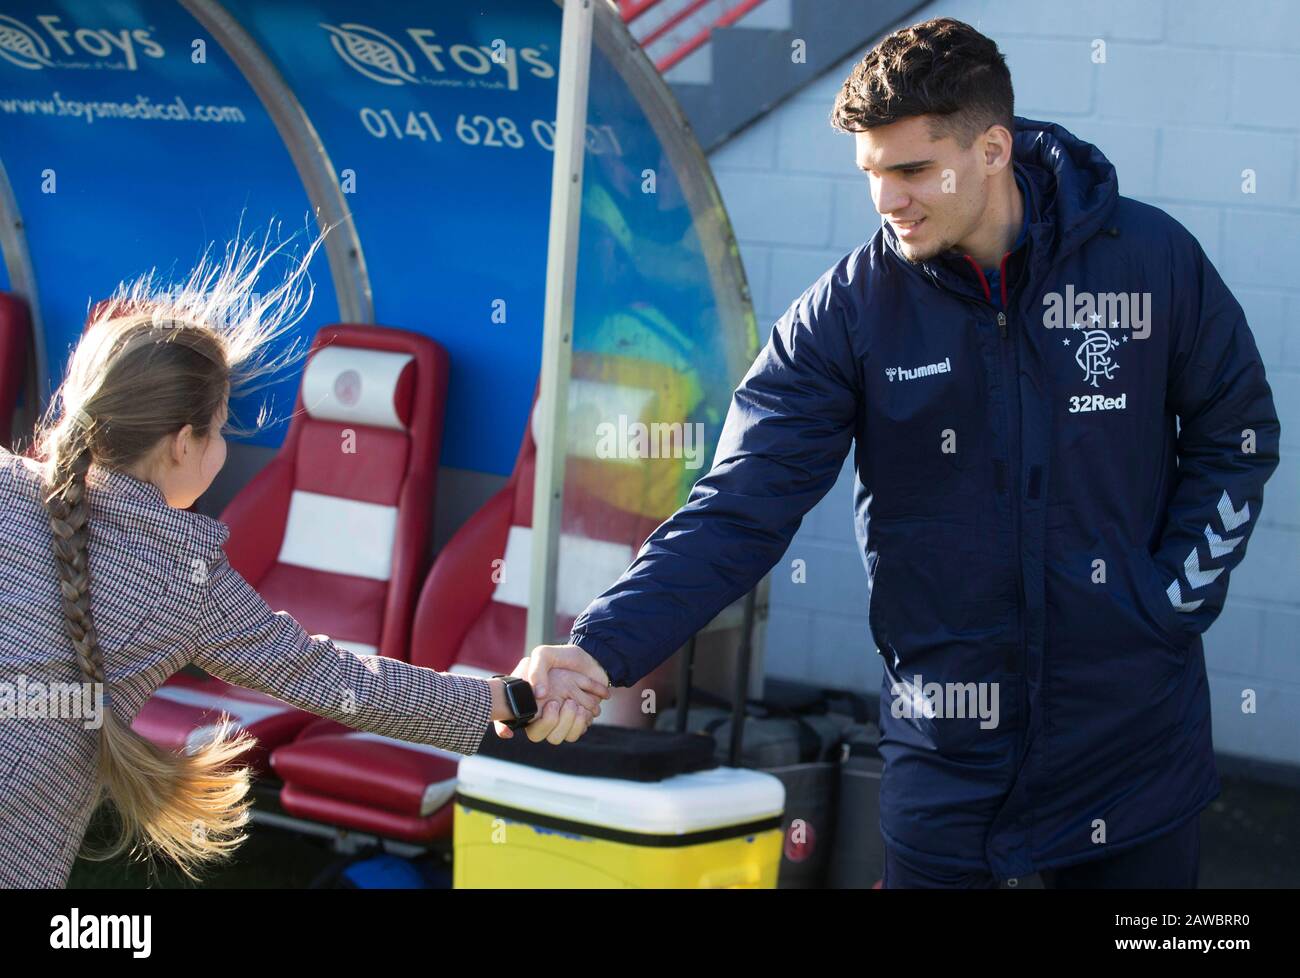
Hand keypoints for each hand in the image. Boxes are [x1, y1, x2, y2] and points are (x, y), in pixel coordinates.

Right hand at [493, 644, 610, 743]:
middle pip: (536, 735)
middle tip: (559, 703)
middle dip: (549, 722)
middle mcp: (539, 714)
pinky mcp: (574, 723)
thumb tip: (538, 694)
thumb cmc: (563, 657)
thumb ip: (536, 669)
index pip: (511, 720)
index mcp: (527, 700)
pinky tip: (586, 708)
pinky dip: (581, 722)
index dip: (509, 726)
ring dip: (568, 722)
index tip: (535, 714)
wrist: (591, 659)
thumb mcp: (544, 654)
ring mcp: (557, 721)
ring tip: (575, 704)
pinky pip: (574, 734)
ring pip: (556, 738)